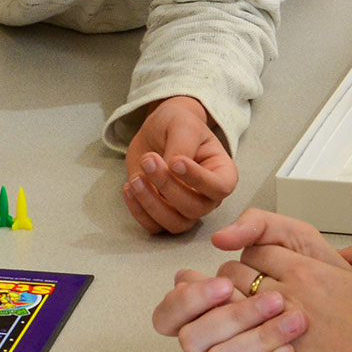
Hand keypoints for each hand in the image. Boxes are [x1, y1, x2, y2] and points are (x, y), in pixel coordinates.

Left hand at [120, 97, 236, 234]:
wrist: (157, 131)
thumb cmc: (178, 125)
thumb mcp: (183, 125)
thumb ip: (182, 146)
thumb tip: (172, 169)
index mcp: (223, 173)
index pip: (220, 187)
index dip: (198, 179)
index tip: (175, 161)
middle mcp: (208, 196)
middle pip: (194, 208)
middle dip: (167, 186)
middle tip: (148, 159)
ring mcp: (186, 209)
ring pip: (176, 224)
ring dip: (151, 204)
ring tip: (135, 179)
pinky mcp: (163, 213)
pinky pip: (154, 227)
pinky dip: (138, 211)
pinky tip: (129, 187)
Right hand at [149, 212, 351, 351]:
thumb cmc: (339, 284)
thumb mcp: (301, 240)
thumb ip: (259, 226)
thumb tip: (219, 239)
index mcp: (227, 301)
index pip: (179, 300)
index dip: (189, 295)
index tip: (225, 285)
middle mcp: (230, 336)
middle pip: (184, 333)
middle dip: (206, 315)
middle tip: (242, 297)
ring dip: (249, 336)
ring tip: (295, 319)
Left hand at [223, 221, 351, 351]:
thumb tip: (344, 254)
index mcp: (309, 271)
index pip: (254, 249)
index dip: (254, 260)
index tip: (262, 276)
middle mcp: (286, 296)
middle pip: (231, 275)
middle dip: (233, 284)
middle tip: (245, 301)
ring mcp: (275, 334)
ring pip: (224, 314)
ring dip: (227, 319)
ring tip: (241, 330)